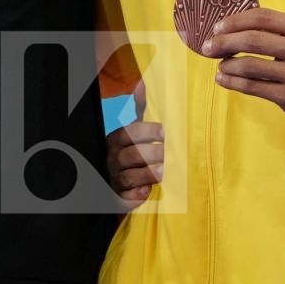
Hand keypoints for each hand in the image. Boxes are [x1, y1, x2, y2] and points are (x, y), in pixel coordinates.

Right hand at [105, 82, 161, 207]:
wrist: (116, 183)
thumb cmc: (132, 153)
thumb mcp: (134, 132)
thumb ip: (140, 110)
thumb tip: (143, 84)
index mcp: (116, 139)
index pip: (130, 133)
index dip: (148, 132)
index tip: (167, 133)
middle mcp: (112, 158)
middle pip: (130, 155)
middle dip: (152, 154)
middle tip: (172, 155)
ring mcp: (113, 179)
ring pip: (127, 176)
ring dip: (147, 175)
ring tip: (165, 173)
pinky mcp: (116, 198)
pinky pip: (122, 199)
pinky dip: (133, 197)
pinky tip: (146, 193)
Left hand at [205, 8, 284, 128]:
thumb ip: (277, 31)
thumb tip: (232, 27)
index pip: (263, 17)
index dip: (236, 20)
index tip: (218, 27)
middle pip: (254, 40)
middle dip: (225, 41)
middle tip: (208, 47)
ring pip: (251, 65)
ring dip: (228, 64)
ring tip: (219, 64)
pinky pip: (254, 87)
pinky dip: (233, 82)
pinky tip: (223, 79)